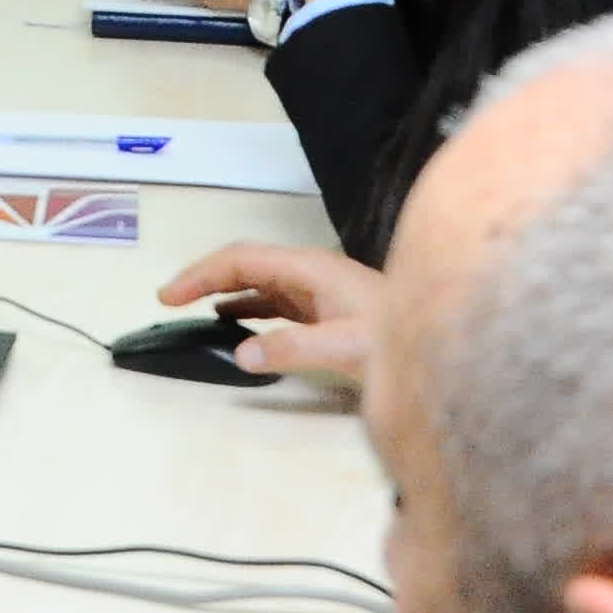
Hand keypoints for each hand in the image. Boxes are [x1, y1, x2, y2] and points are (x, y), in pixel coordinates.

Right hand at [157, 240, 381, 382]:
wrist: (444, 346)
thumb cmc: (400, 341)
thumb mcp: (348, 348)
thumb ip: (294, 348)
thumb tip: (241, 352)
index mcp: (309, 269)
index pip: (242, 259)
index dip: (201, 273)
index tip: (169, 295)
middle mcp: (310, 272)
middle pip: (245, 264)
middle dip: (204, 276)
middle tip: (168, 300)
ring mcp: (318, 290)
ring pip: (258, 281)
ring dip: (222, 290)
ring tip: (191, 309)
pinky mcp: (325, 309)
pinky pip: (273, 300)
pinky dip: (245, 306)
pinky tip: (234, 321)